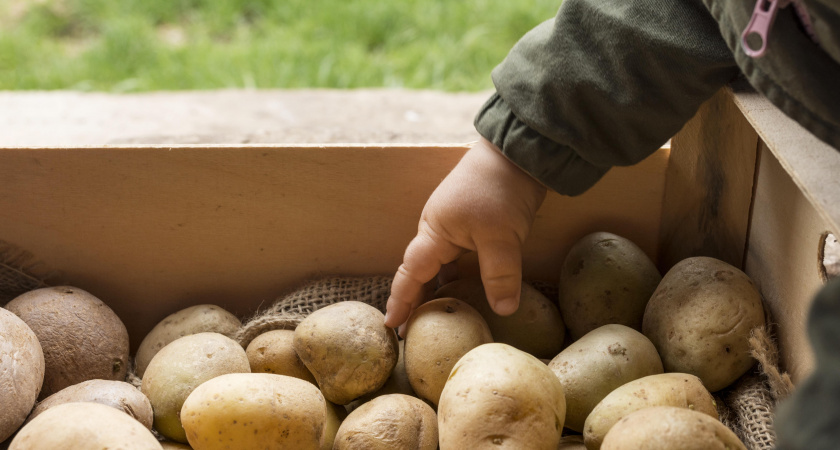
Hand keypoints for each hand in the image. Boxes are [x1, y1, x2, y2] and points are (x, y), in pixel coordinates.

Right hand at [384, 137, 546, 332]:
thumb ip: (499, 275)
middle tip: (409, 330)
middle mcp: (437, 229)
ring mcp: (453, 225)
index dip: (401, 300)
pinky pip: (454, 257)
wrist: (517, 153)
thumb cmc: (500, 189)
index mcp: (434, 232)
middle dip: (412, 299)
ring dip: (434, 289)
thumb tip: (503, 311)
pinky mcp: (470, 222)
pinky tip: (463, 291)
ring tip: (434, 318)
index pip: (411, 273)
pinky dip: (453, 276)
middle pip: (419, 270)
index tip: (391, 325)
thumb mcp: (501, 236)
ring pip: (438, 265)